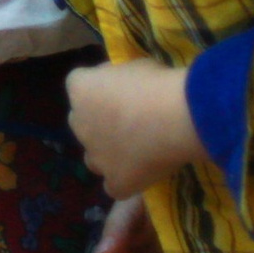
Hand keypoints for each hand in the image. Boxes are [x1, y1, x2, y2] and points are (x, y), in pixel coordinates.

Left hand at [65, 61, 205, 197]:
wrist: (174, 117)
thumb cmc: (157, 84)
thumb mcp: (134, 66)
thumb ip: (120, 78)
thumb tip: (121, 86)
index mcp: (80, 89)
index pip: (79, 85)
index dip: (100, 87)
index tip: (123, 88)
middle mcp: (79, 123)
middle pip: (82, 122)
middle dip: (98, 121)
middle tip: (129, 119)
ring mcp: (95, 156)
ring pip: (92, 158)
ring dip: (106, 153)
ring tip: (135, 150)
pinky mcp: (115, 182)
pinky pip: (114, 186)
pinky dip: (125, 181)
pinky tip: (143, 174)